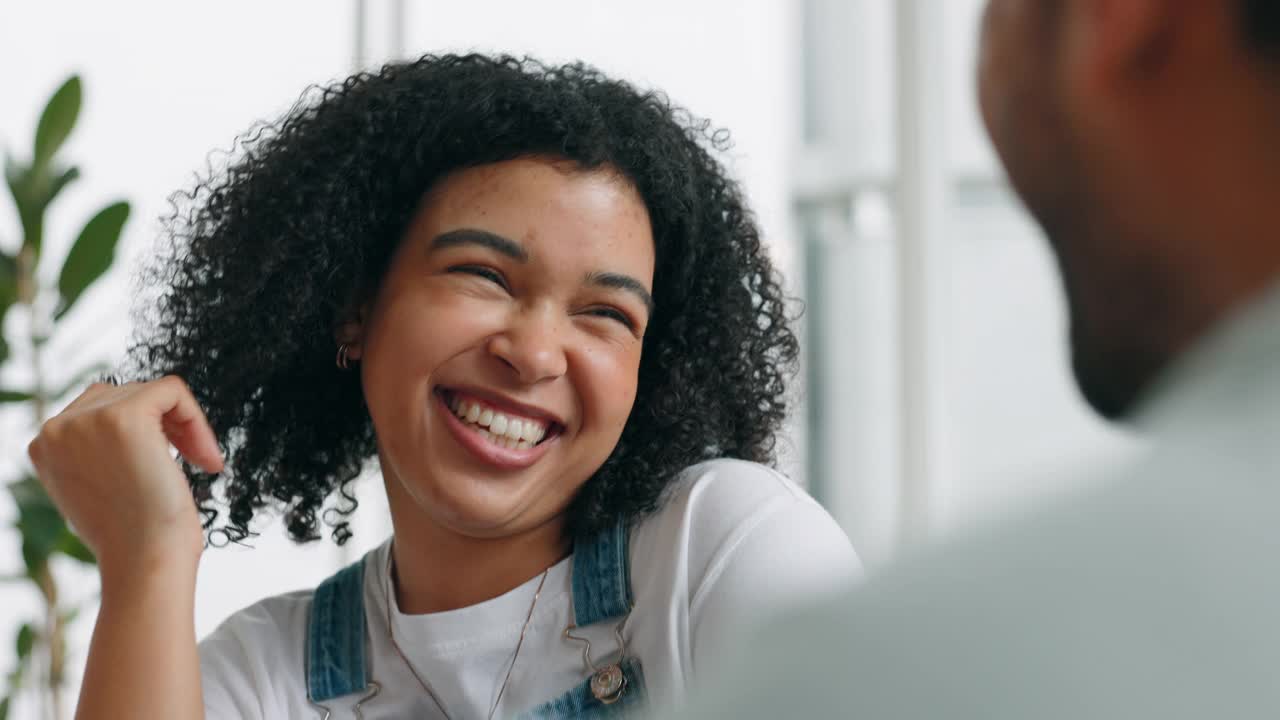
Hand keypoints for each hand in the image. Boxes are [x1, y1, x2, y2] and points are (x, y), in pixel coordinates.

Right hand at [27, 376, 223, 577]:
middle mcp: (55, 429)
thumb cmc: (134, 537)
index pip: (97, 408)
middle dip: (167, 426)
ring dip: (184, 425)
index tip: (168, 463)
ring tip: (201, 462)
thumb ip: (98, 452)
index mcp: (45, 446)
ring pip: (151, 392)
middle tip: (195, 463)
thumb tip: (124, 429)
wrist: (146, 561)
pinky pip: (172, 390)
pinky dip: (196, 417)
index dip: (144, 430)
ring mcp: (86, 420)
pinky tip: (205, 457)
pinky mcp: (124, 416)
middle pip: (125, 394)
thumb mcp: (99, 488)